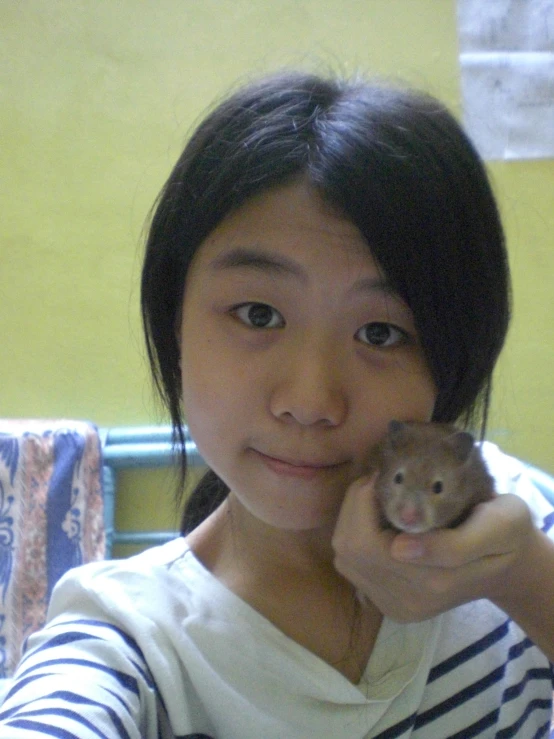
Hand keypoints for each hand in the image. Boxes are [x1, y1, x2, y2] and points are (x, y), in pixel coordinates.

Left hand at [332, 474, 535, 622]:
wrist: (509, 564)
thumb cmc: (506, 534)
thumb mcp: (500, 525)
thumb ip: (455, 544)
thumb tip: (398, 548)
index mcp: (434, 581)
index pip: (365, 542)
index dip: (364, 500)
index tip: (384, 474)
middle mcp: (408, 601)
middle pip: (349, 549)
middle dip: (355, 506)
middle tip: (380, 482)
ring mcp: (395, 607)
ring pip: (344, 557)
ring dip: (353, 520)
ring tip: (381, 500)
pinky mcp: (387, 605)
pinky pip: (351, 566)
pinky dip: (356, 537)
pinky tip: (380, 524)